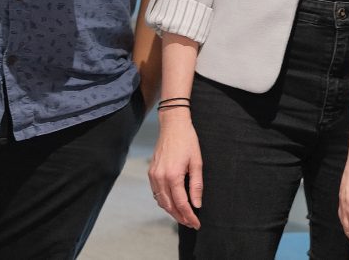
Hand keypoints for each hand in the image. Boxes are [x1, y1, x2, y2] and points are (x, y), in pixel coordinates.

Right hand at [148, 109, 202, 228]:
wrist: (173, 125)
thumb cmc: (187, 141)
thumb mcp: (197, 162)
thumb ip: (196, 185)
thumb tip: (196, 204)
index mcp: (173, 176)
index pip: (181, 204)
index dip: (189, 216)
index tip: (196, 224)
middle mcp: (160, 178)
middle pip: (169, 206)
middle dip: (180, 217)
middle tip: (191, 223)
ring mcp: (153, 176)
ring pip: (161, 201)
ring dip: (171, 211)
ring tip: (183, 216)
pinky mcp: (151, 172)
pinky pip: (156, 193)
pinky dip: (164, 201)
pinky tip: (173, 202)